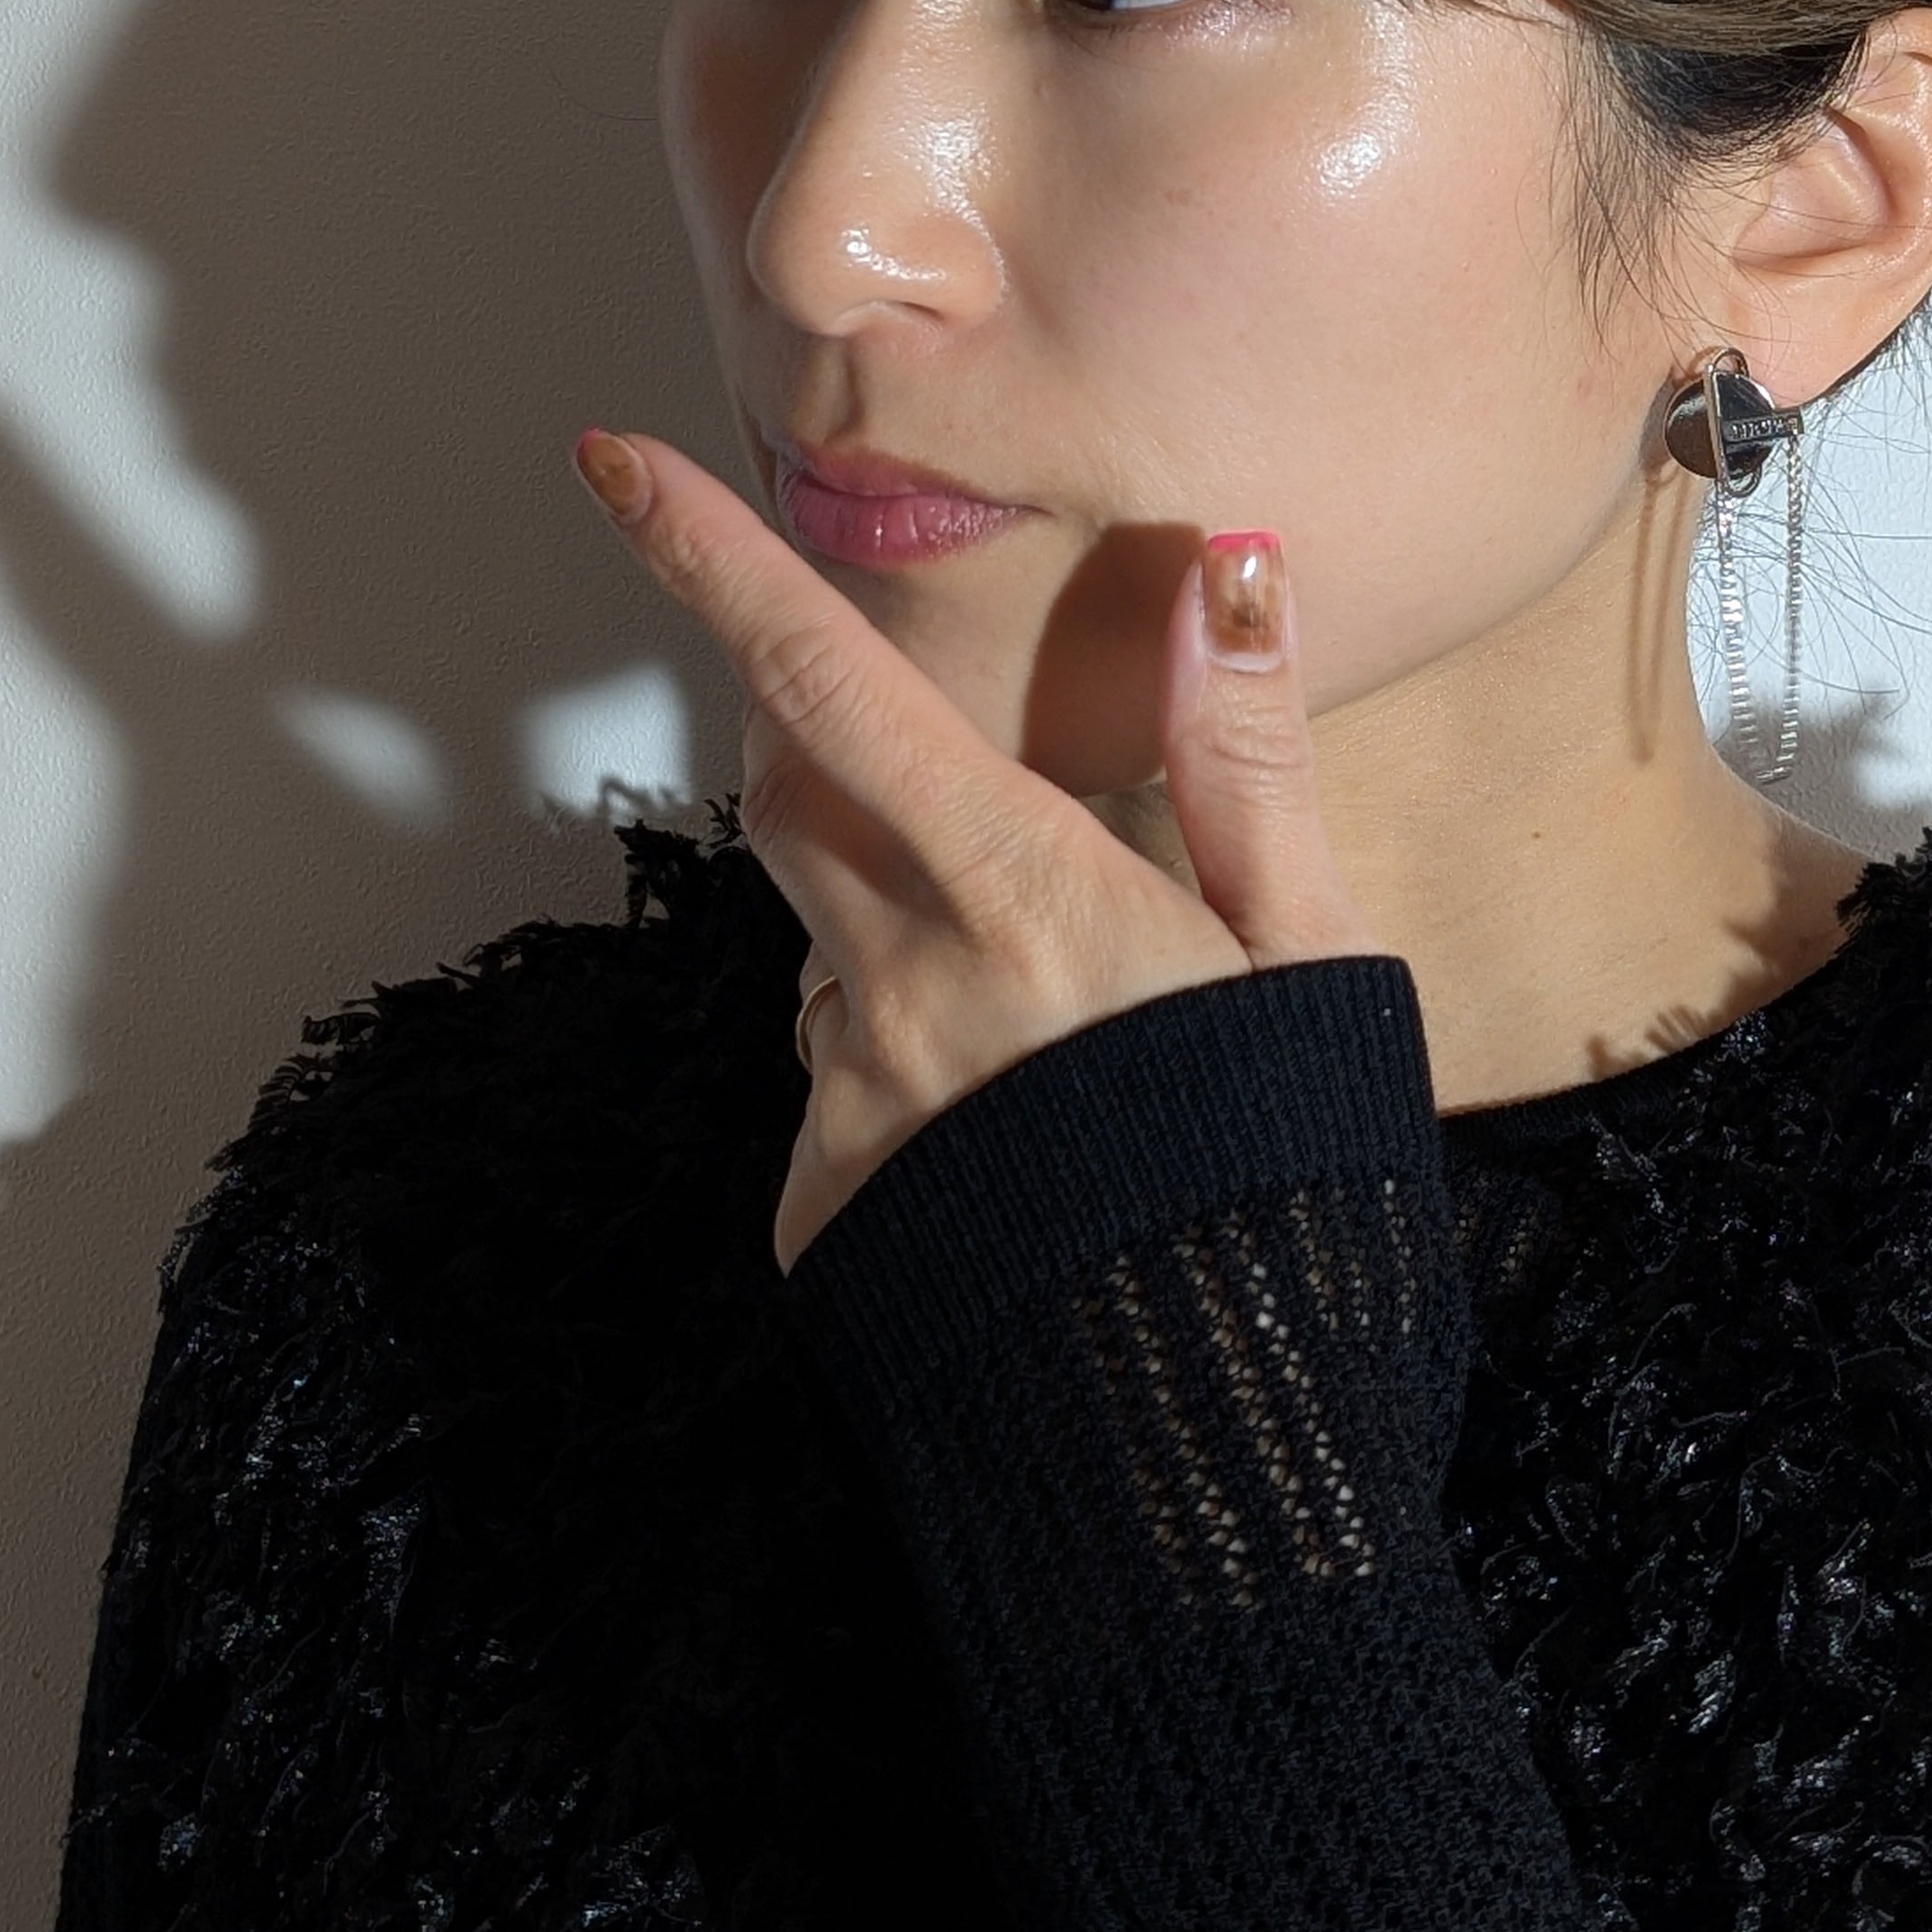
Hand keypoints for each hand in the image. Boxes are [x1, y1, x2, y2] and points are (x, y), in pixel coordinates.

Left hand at [572, 431, 1377, 1266]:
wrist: (1219, 1465)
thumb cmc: (1292, 1189)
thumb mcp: (1316, 957)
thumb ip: (1252, 755)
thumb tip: (1230, 569)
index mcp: (1026, 898)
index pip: (834, 690)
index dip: (715, 566)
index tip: (615, 466)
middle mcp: (907, 986)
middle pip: (788, 794)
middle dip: (821, 739)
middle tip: (934, 760)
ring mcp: (850, 1104)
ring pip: (820, 943)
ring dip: (889, 924)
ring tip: (1045, 1019)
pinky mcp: (819, 1210)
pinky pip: (834, 1083)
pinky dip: (899, 1062)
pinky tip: (1014, 1129)